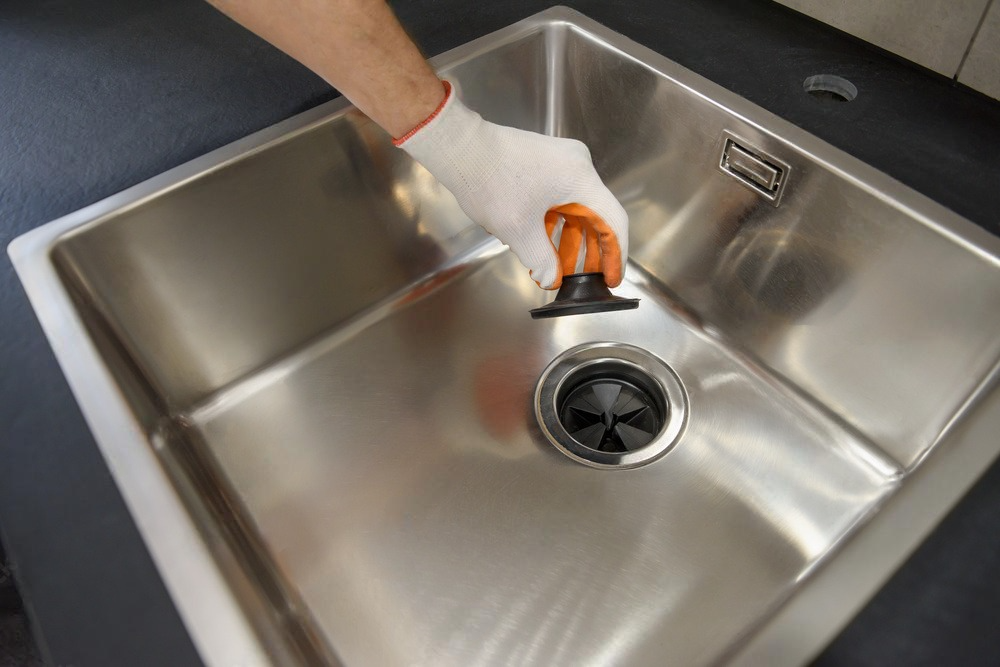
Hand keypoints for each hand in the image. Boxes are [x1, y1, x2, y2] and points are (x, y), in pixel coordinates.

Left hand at [396, 82, 628, 289]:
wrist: (460, 148)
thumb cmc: (487, 178)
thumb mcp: (518, 230)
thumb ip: (541, 259)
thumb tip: (551, 277)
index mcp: (580, 178)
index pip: (613, 221)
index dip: (615, 254)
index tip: (611, 277)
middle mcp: (577, 165)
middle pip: (596, 214)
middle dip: (591, 250)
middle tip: (587, 278)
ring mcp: (562, 161)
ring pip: (577, 208)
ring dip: (571, 239)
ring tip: (561, 267)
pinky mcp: (545, 163)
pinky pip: (561, 198)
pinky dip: (557, 223)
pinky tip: (545, 245)